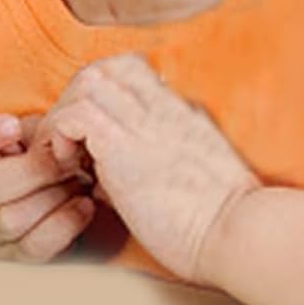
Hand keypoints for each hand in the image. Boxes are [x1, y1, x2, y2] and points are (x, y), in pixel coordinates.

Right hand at [0, 113, 95, 260]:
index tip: (13, 125)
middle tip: (63, 155)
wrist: (26, 192)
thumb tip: (57, 135)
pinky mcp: (11, 255)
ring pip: (8, 221)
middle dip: (30, 171)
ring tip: (78, 178)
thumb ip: (30, 130)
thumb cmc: (22, 153)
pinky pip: (33, 248)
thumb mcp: (19, 131)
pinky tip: (84, 204)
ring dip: (51, 197)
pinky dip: (64, 224)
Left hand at [37, 54, 259, 281]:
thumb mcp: (193, 169)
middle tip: (72, 143)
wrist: (241, 235)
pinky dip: (62, 134)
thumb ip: (159, 152)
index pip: (128, 69)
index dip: (101, 93)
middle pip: (102, 69)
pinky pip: (75, 115)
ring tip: (69, 156)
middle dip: (74, 100)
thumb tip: (112, 167)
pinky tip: (72, 165)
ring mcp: (142, 122)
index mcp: (179, 110)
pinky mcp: (122, 146)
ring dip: (66, 116)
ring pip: (86, 82)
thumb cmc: (219, 219)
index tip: (91, 132)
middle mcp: (161, 106)